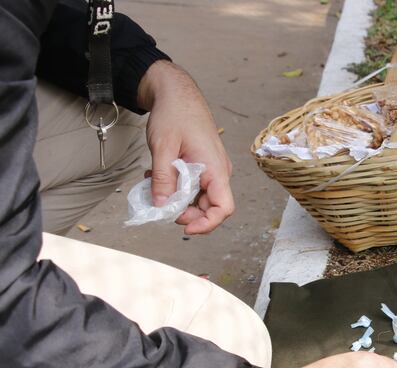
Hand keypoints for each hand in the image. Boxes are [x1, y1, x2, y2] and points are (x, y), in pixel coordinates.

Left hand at [137, 60, 233, 234]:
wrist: (177, 92)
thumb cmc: (175, 114)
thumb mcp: (163, 148)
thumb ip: (163, 180)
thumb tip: (161, 207)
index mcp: (215, 169)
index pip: (223, 208)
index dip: (206, 223)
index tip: (184, 228)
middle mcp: (218, 172)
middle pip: (209, 207)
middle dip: (184, 212)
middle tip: (159, 205)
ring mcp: (211, 169)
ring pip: (199, 198)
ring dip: (177, 199)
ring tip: (154, 186)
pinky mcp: (203, 165)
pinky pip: (194, 186)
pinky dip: (176, 188)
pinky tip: (158, 177)